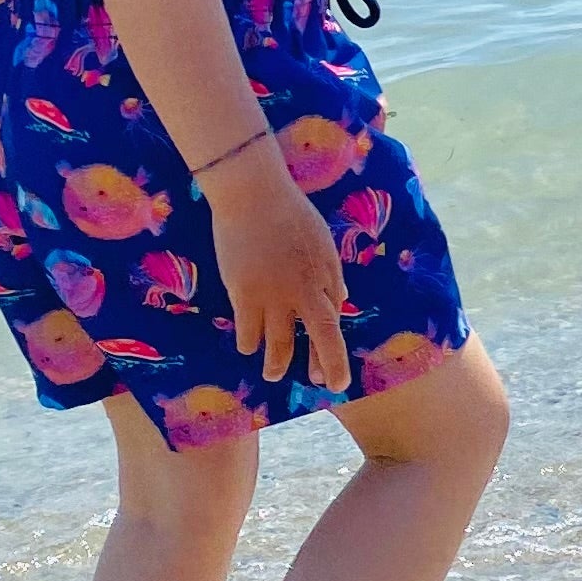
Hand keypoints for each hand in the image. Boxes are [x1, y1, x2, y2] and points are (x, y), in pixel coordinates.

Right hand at [207, 149, 352, 391]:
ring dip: (277, 363)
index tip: (334, 375)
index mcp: (325, 276)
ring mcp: (273, 294)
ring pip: (279, 342)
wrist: (254, 195)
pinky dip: (248, 342)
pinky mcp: (244, 293)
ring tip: (274, 375)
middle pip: (320, 336)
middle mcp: (304, 290)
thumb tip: (337, 303)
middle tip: (326, 386)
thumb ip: (330, 276)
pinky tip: (248, 348)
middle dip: (326, 365)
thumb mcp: (321, 242)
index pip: (333, 321)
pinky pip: (248, 330)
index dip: (333, 351)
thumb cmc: (290, 215)